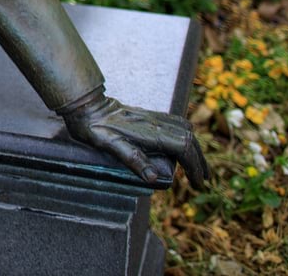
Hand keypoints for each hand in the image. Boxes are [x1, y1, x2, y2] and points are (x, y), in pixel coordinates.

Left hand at [61, 89, 208, 188]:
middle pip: (189, 139)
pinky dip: (186, 136)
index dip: (194, 165)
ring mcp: (153, 117)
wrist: (85, 104)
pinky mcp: (148, 115)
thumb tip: (153, 178)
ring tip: (197, 166)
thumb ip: (132, 159)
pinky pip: (176, 123)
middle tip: (202, 179)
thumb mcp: (109, 145)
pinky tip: (184, 145)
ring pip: (185, 131)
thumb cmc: (94, 126)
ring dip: (194, 149)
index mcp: (150, 132)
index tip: (197, 182)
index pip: (183, 148)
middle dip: (199, 160)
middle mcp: (156, 122)